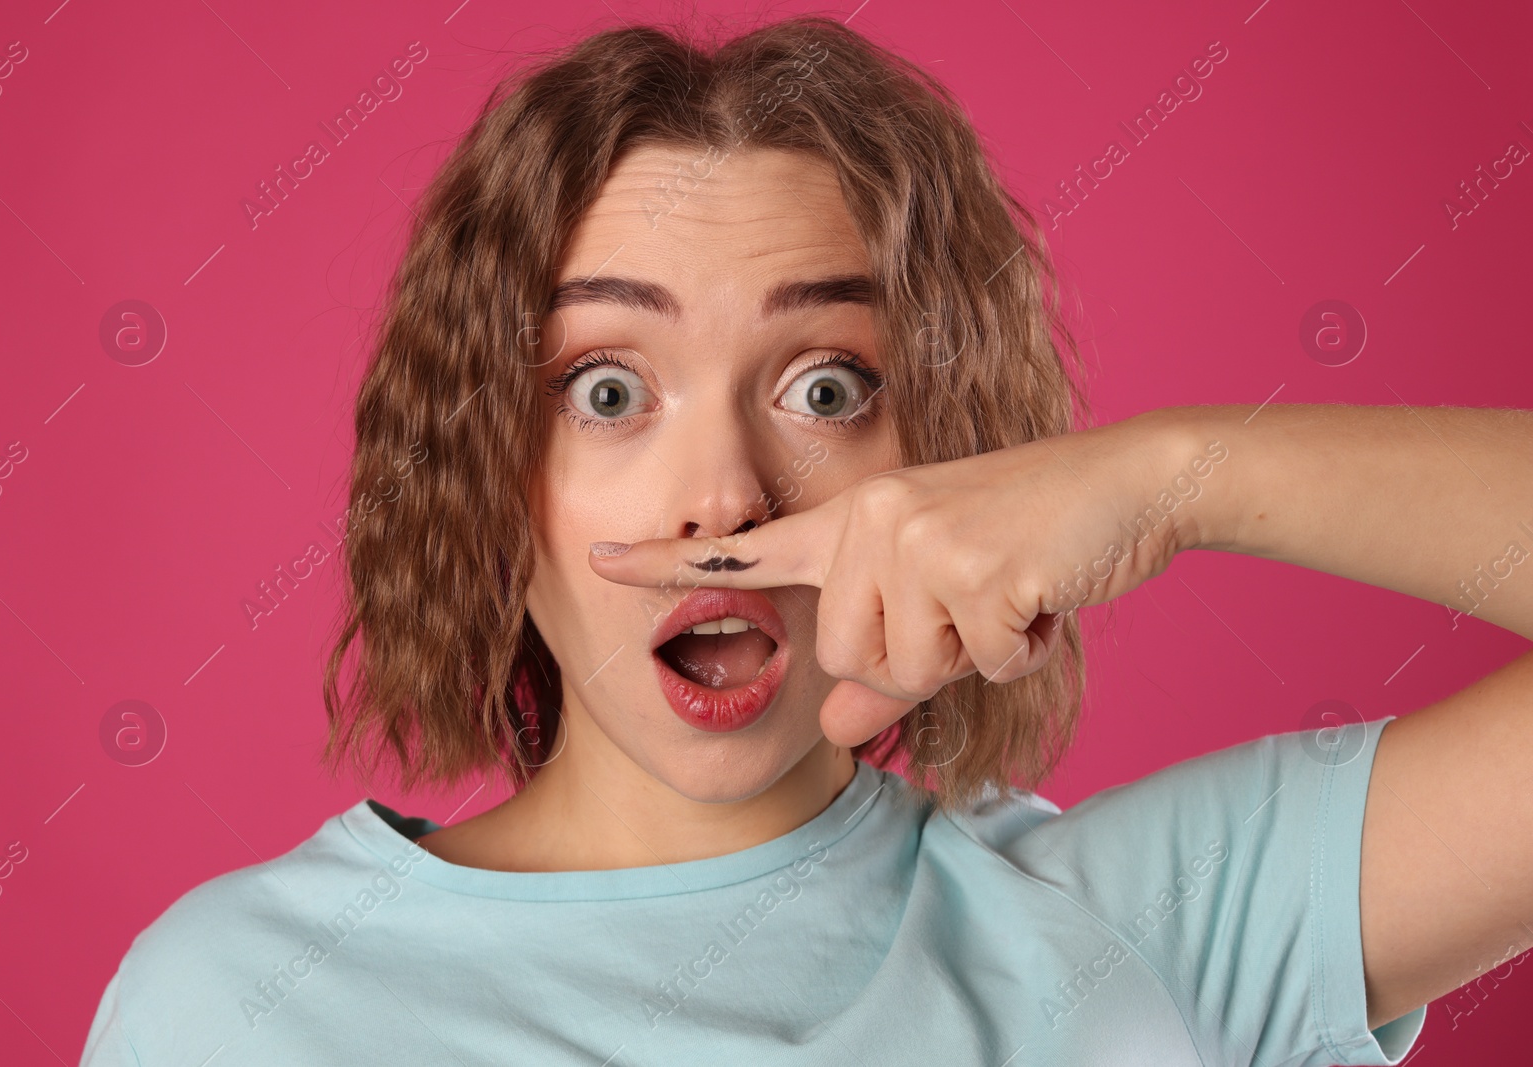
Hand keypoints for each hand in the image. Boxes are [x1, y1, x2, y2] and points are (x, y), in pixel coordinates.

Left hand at [590, 411, 1213, 746]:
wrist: (1128, 482)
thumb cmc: (1029, 538)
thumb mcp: (943, 597)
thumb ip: (880, 657)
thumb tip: (831, 732)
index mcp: (854, 519)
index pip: (748, 552)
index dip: (669, 564)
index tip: (598, 561)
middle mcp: (871, 520)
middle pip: (846, 660)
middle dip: (913, 660)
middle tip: (970, 606)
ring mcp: (918, 538)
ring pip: (908, 669)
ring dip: (968, 655)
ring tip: (1005, 593)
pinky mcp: (973, 564)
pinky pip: (978, 662)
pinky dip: (1018, 649)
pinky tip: (1038, 594)